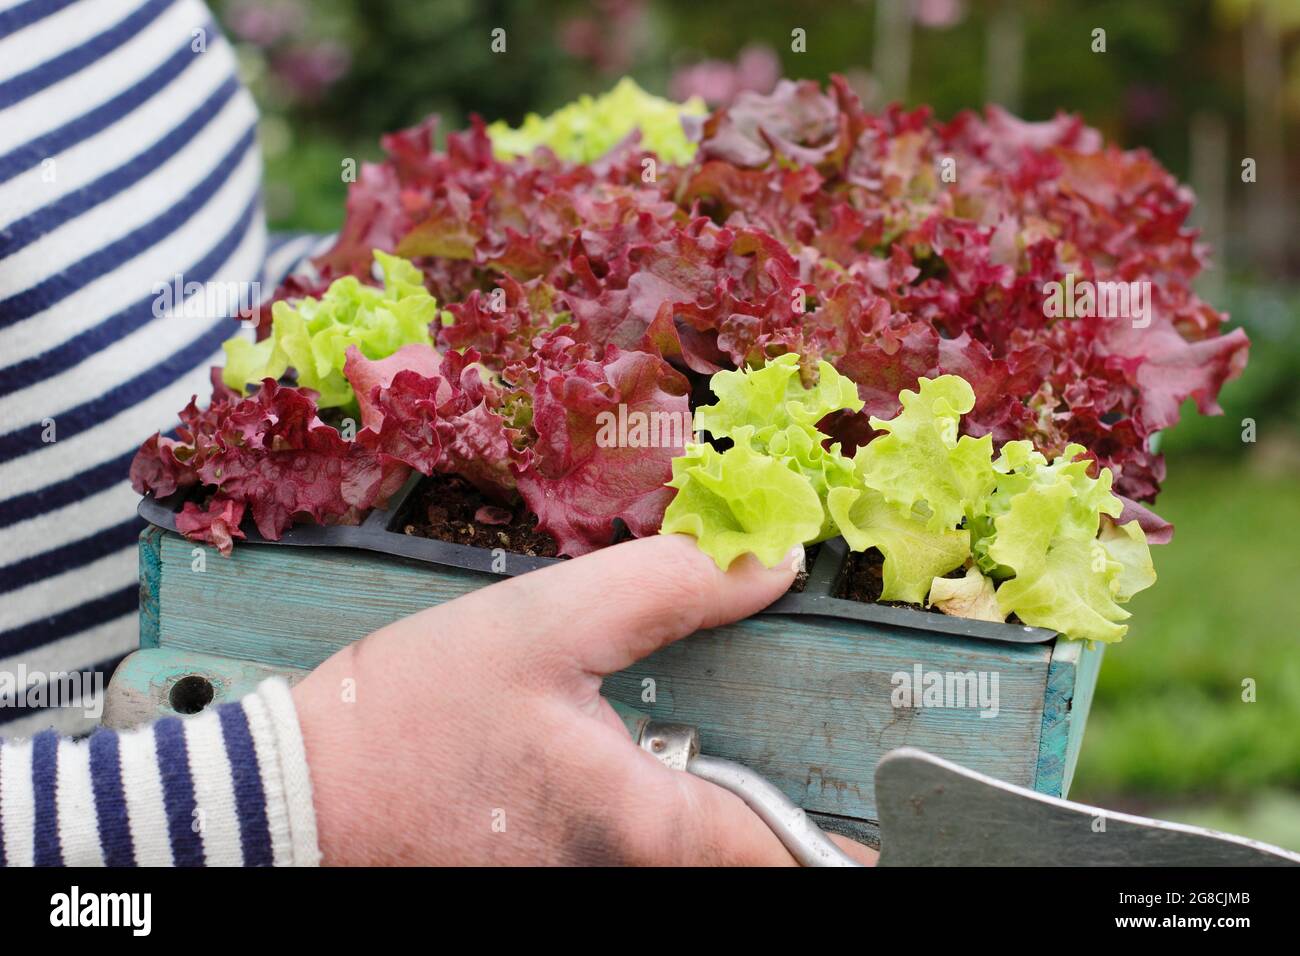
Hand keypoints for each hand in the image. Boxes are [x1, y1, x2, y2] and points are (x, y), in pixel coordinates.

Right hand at [292, 533, 877, 864]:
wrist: (294, 796)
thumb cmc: (408, 719)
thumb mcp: (545, 625)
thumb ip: (666, 586)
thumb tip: (768, 562)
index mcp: (640, 823)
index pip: (776, 852)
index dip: (842, 841)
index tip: (893, 826)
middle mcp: (614, 870)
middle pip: (726, 850)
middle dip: (763, 801)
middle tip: (784, 737)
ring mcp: (571, 876)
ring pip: (667, 843)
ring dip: (697, 792)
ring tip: (681, 726)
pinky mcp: (532, 867)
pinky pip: (613, 838)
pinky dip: (636, 797)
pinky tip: (595, 742)